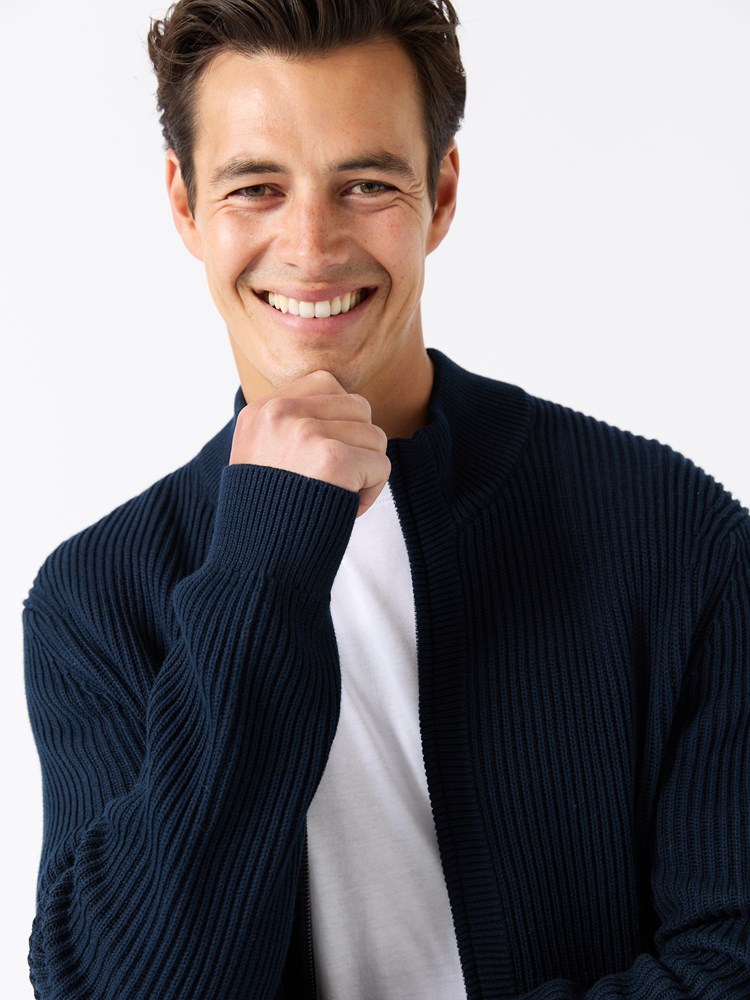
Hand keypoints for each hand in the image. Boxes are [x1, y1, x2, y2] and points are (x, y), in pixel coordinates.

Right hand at [229, 371, 390, 515]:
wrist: (256, 565)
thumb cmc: (267, 517)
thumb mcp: (261, 457)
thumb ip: (291, 427)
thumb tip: (348, 408)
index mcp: (261, 410)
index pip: (326, 384)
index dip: (339, 422)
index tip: (320, 459)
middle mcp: (280, 413)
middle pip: (358, 407)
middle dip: (357, 446)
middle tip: (331, 482)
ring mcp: (305, 433)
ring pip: (375, 436)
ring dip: (366, 471)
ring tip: (335, 497)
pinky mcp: (332, 459)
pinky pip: (381, 464)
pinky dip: (371, 492)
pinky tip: (344, 509)